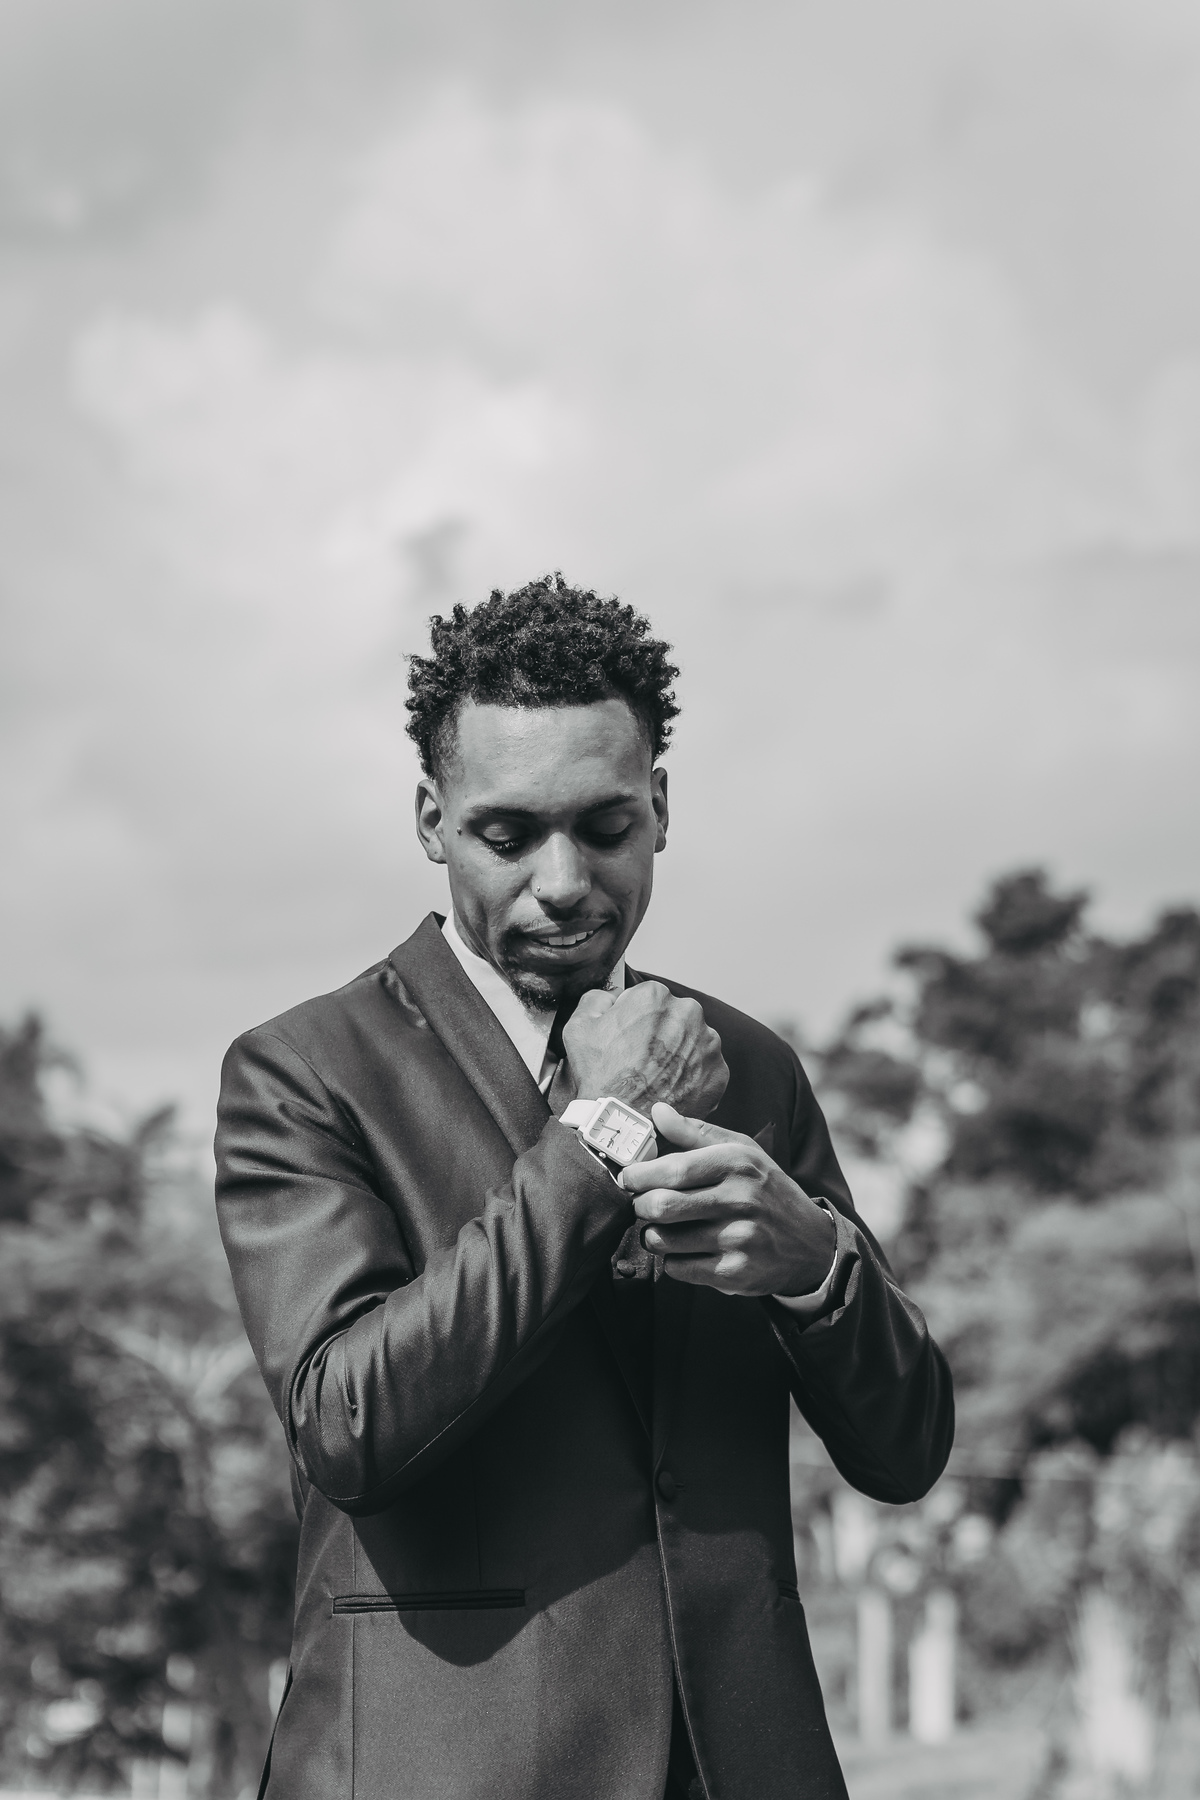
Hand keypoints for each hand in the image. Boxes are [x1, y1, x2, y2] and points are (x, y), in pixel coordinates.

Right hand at [562, 983, 728, 1118]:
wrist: (623, 1123)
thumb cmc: (601, 1077)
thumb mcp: (579, 1027)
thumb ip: (596, 999)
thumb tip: (611, 997)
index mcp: (656, 996)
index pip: (648, 999)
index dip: (635, 1020)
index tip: (629, 1039)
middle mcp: (688, 1013)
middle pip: (675, 1018)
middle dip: (662, 1035)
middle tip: (642, 1060)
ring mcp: (708, 1044)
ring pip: (693, 1043)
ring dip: (679, 1055)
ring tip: (656, 1078)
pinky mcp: (719, 1072)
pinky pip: (705, 1070)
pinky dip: (691, 1078)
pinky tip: (671, 1089)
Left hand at [619, 1104, 836, 1296]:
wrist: (810, 1244)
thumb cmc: (765, 1191)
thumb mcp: (742, 1153)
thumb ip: (696, 1133)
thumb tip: (657, 1111)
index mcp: (738, 1163)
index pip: (673, 1169)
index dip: (639, 1175)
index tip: (628, 1178)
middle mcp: (740, 1200)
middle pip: (661, 1206)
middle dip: (640, 1206)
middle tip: (642, 1205)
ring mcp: (738, 1239)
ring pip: (663, 1240)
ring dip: (653, 1235)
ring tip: (663, 1229)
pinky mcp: (734, 1273)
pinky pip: (677, 1268)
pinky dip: (672, 1260)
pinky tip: (687, 1251)